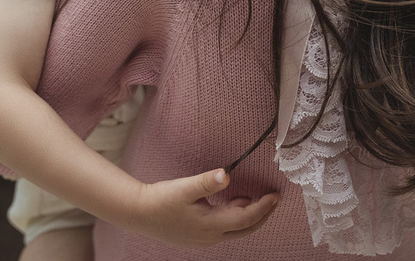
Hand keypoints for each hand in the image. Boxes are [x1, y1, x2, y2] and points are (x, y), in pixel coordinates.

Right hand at [119, 168, 279, 247]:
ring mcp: (203, 240)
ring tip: (252, 199)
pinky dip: (233, 219)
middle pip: (245, 229)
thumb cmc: (161, 199)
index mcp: (211, 225)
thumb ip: (207, 181)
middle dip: (262, 215)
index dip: (263, 207)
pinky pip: (223, 230)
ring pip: (234, 231)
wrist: (138, 213)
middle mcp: (210, 237)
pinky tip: (230, 204)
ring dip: (246, 216)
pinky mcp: (196, 237)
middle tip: (273, 201)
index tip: (275, 195)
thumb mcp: (184, 187)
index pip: (245, 218)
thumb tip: (226, 174)